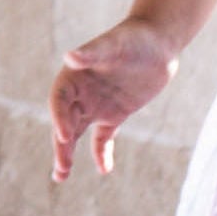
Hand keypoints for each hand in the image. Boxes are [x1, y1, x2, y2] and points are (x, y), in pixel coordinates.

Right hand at [53, 20, 178, 182]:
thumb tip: (70, 57)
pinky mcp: (115, 114)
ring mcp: (97, 104)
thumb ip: (92, 53)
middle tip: (61, 169)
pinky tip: (103, 169)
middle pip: (64, 122)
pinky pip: (103, 137)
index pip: (59, 100)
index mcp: (73, 75)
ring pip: (78, 133)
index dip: (59, 117)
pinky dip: (101, 153)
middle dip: (61, 146)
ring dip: (69, 153)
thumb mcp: (113, 45)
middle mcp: (81, 93)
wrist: (157, 43)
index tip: (65, 136)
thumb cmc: (133, 39)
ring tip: (62, 176)